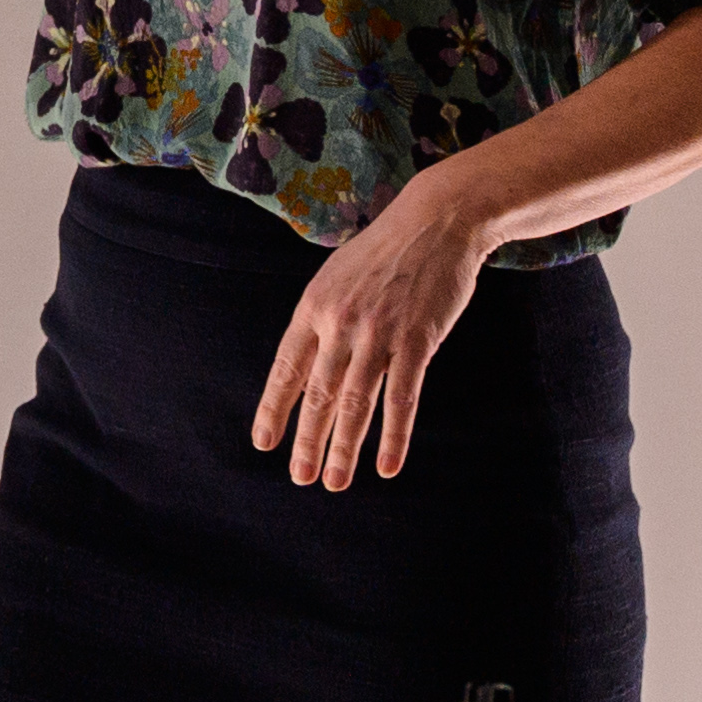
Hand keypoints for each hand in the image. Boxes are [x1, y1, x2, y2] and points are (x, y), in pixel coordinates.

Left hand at [251, 189, 494, 491]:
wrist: (437, 219)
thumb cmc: (386, 252)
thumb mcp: (338, 277)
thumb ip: (323, 320)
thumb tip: (307, 368)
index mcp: (314, 307)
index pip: (286, 368)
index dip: (274, 408)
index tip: (264, 443)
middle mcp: (339, 322)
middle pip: (317, 394)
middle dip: (306, 441)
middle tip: (300, 478)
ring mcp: (378, 332)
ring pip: (355, 403)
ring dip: (344, 448)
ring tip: (334, 482)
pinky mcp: (417, 339)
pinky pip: (402, 398)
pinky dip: (393, 436)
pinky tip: (387, 466)